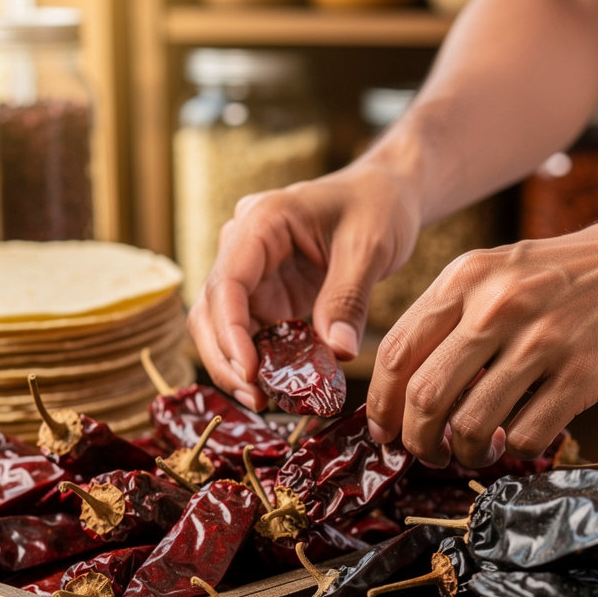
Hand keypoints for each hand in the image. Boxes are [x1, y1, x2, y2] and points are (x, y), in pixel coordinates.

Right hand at [186, 164, 421, 410]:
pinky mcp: (267, 297)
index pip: (227, 282)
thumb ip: (349, 298)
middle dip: (226, 359)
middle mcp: (244, 247)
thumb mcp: (370, 248)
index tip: (250, 372)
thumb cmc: (378, 206)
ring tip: (262, 401)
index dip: (230, 332)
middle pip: (211, 310)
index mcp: (262, 222)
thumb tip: (338, 352)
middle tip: (256, 399)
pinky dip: (258, 364)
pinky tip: (275, 389)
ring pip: (221, 328)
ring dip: (235, 367)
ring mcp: (253, 274)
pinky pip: (250, 335)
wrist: (386, 195)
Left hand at [365, 207, 597, 467]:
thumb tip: (409, 379)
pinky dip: (515, 452)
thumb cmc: (577, 271)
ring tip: (472, 454)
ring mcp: (541, 341)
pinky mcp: (582, 374)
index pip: (398, 352)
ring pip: (472, 425)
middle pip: (425, 397)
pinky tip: (518, 444)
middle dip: (417, 440)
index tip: (384, 430)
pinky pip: (527, 435)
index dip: (381, 403)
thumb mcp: (503, 268)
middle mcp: (496, 307)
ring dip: (464, 454)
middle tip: (426, 453)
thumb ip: (455, 313)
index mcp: (467, 279)